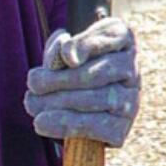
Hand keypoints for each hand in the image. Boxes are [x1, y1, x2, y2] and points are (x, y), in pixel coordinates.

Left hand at [24, 17, 140, 147]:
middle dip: (61, 79)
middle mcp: (133, 69)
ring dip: (59, 102)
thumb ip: (60, 48)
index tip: (67, 58)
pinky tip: (41, 123)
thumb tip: (68, 56)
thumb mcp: (61, 52)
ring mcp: (131, 100)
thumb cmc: (67, 71)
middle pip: (99, 73)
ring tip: (32, 104)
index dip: (88, 47)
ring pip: (98, 99)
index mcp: (122, 39)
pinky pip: (97, 126)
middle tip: (33, 84)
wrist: (74, 111)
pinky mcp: (122, 128)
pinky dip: (66, 124)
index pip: (112, 37)